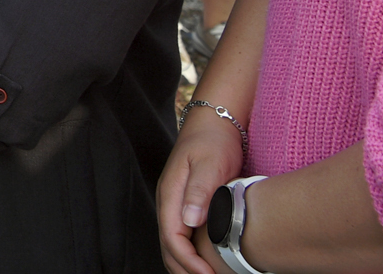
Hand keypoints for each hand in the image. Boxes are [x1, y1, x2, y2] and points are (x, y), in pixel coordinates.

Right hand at [158, 105, 244, 273]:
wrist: (214, 123)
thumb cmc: (213, 141)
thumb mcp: (209, 163)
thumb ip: (199, 191)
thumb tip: (189, 220)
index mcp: (170, 193)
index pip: (172, 237)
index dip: (189, 261)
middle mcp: (168, 201)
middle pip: (168, 246)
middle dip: (185, 269)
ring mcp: (174, 204)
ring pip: (172, 245)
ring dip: (184, 265)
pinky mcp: (185, 206)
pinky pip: (181, 237)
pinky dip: (188, 256)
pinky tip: (203, 263)